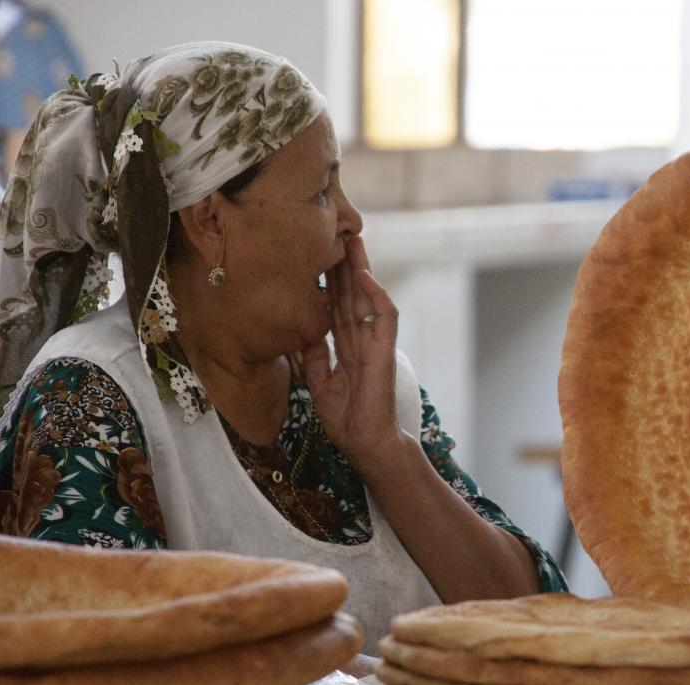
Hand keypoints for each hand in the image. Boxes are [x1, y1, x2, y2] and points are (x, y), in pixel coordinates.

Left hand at [300, 236, 402, 464]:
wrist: (365, 444)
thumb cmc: (347, 420)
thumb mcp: (320, 383)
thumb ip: (315, 356)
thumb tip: (305, 332)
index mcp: (347, 347)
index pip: (337, 306)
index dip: (328, 282)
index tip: (317, 257)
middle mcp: (362, 340)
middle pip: (352, 295)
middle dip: (343, 266)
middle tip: (335, 235)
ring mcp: (375, 344)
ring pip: (369, 298)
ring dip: (361, 270)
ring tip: (351, 243)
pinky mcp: (385, 351)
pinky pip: (385, 317)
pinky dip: (376, 296)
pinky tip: (365, 276)